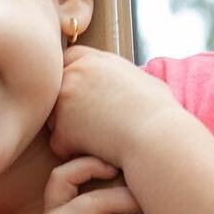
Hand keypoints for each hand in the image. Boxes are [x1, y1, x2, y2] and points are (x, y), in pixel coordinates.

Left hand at [47, 46, 178, 169]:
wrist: (158, 136)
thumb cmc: (160, 113)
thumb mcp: (144, 82)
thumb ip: (123, 78)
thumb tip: (128, 82)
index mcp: (95, 60)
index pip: (68, 60)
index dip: (72, 78)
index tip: (81, 95)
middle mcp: (75, 73)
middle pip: (56, 89)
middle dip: (65, 106)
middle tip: (89, 123)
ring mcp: (65, 99)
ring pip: (53, 118)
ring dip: (68, 131)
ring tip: (98, 140)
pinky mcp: (62, 128)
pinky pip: (58, 144)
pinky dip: (73, 153)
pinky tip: (95, 154)